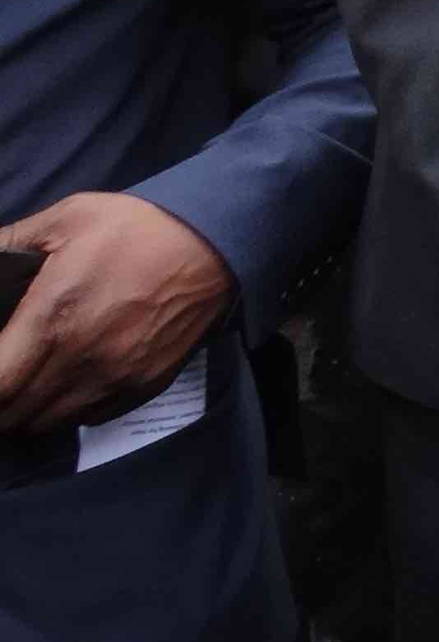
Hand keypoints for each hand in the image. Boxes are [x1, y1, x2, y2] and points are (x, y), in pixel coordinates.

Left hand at [0, 193, 236, 435]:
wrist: (214, 242)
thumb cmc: (136, 227)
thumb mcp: (66, 217)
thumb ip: (10, 241)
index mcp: (52, 319)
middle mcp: (80, 360)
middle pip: (14, 414)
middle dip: (0, 399)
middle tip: (4, 372)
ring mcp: (115, 378)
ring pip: (47, 423)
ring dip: (28, 410)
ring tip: (28, 382)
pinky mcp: (143, 385)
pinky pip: (89, 418)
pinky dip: (68, 410)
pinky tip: (70, 382)